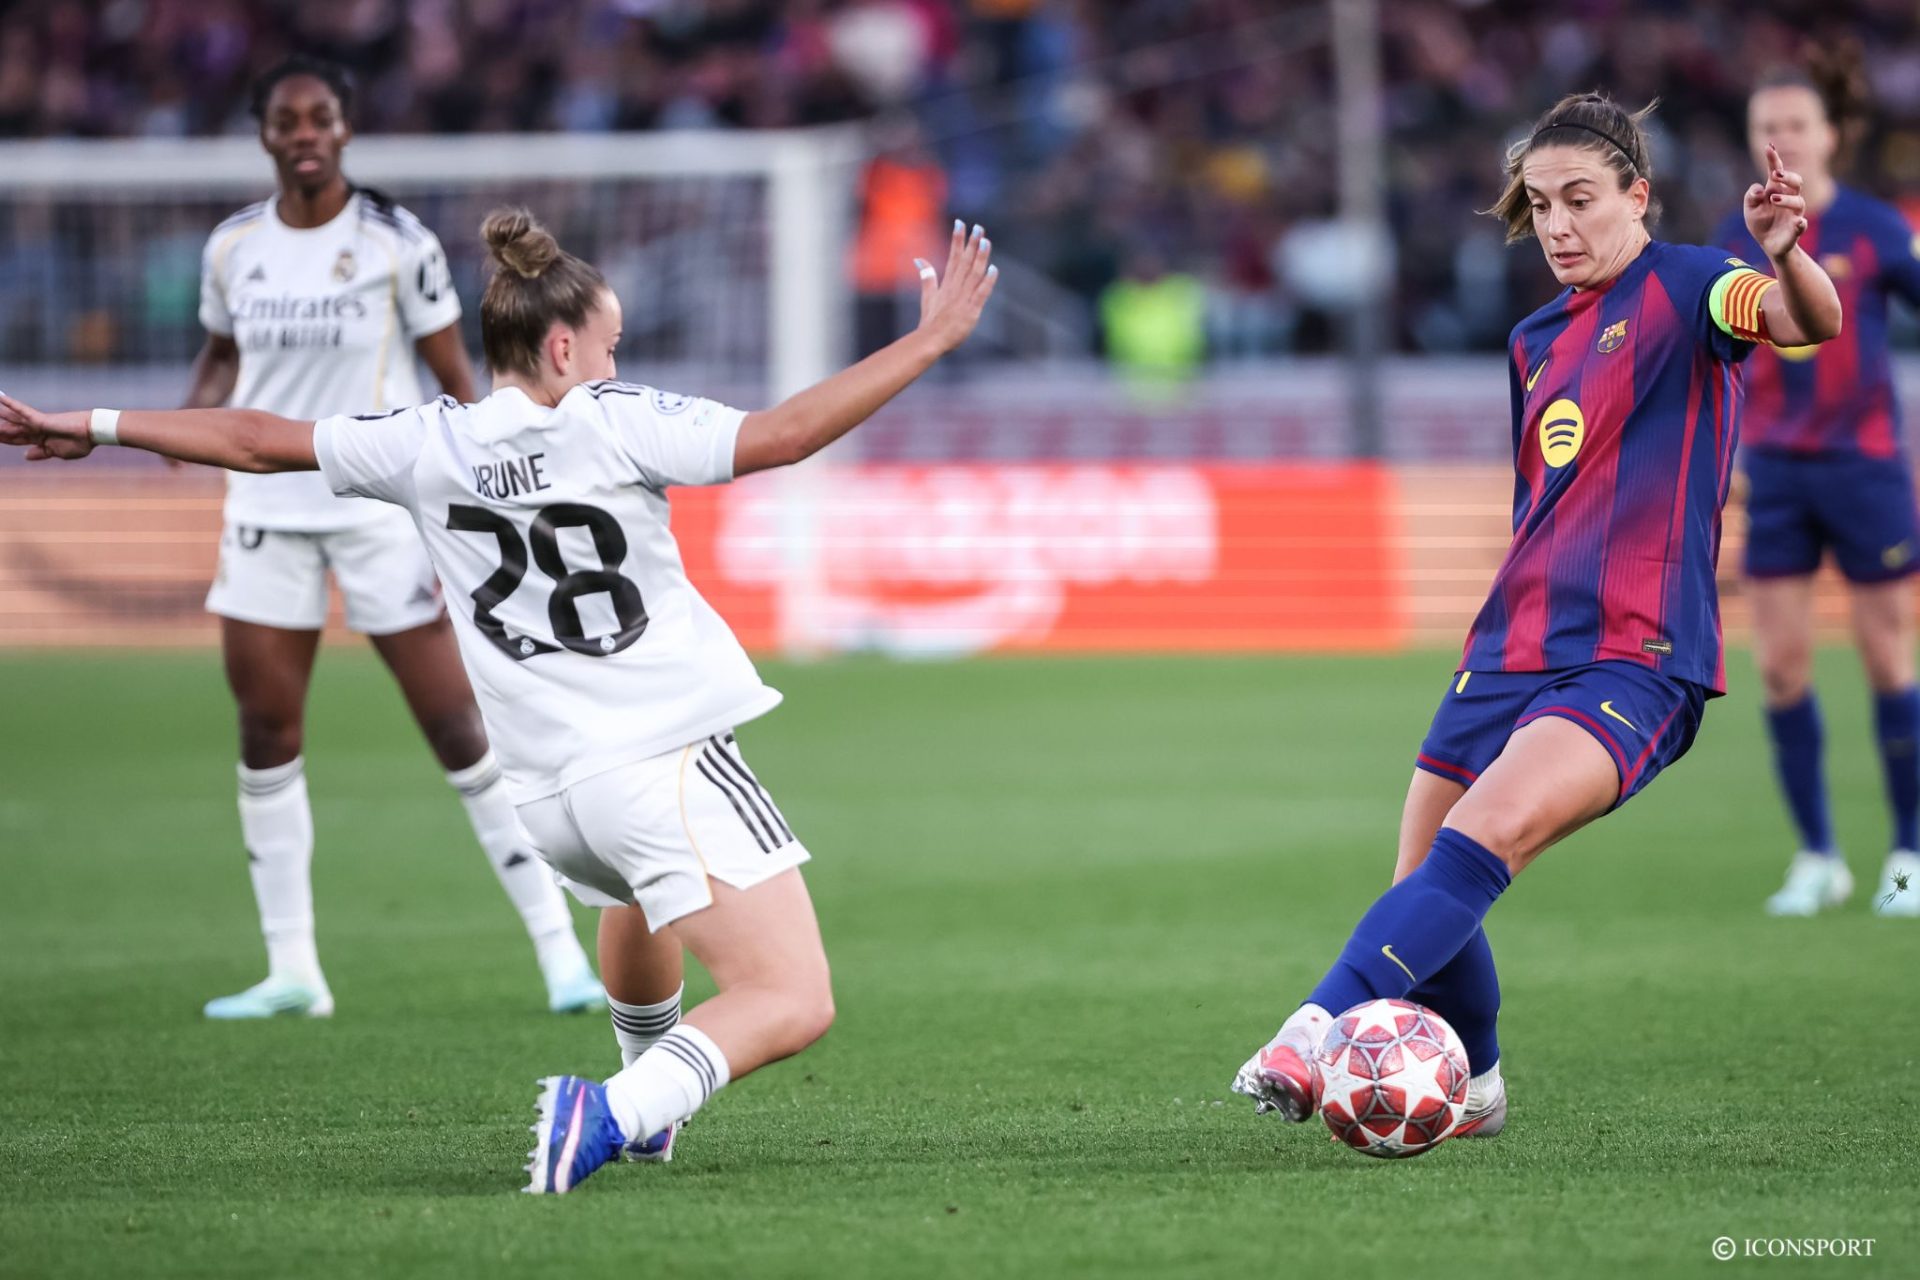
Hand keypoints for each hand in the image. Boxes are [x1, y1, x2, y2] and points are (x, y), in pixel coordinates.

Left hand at [0, 393, 94, 461]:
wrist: (92, 434)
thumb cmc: (80, 443)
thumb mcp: (57, 453)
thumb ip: (41, 453)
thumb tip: (25, 455)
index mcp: (40, 439)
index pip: (17, 440)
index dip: (5, 440)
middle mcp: (36, 430)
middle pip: (11, 430)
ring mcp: (37, 423)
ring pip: (11, 419)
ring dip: (0, 415)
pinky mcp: (40, 418)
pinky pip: (21, 410)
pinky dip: (10, 403)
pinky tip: (0, 398)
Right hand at [913, 220, 998, 354]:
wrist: (931, 341)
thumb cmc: (931, 322)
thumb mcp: (927, 297)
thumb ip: (926, 277)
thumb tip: (919, 260)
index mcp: (946, 284)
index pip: (953, 257)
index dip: (957, 240)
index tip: (960, 223)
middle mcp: (955, 288)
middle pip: (964, 262)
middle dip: (971, 243)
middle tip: (978, 227)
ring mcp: (963, 299)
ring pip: (974, 274)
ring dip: (980, 257)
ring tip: (986, 241)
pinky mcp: (971, 311)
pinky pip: (981, 294)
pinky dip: (987, 281)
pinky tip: (994, 269)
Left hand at [1744, 142, 1808, 260]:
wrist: (1768, 244)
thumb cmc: (1760, 222)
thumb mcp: (1750, 209)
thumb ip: (1751, 196)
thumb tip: (1760, 190)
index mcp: (1775, 190)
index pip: (1777, 171)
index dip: (1774, 159)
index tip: (1769, 147)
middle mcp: (1788, 198)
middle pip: (1796, 181)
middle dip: (1788, 176)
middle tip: (1774, 175)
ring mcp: (1794, 214)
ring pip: (1799, 202)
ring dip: (1787, 199)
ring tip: (1773, 199)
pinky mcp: (1796, 230)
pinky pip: (1801, 225)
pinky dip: (1800, 224)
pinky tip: (1798, 222)